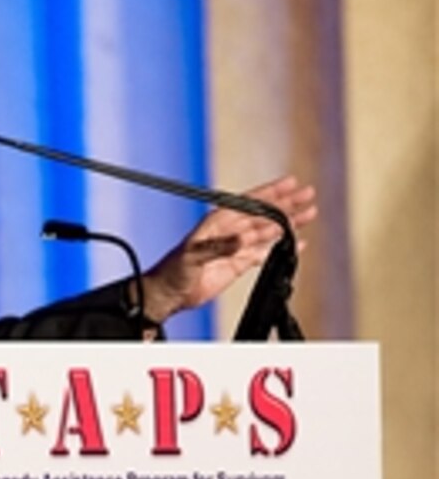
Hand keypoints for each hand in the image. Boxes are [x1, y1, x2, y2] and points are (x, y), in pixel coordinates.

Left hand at [140, 176, 316, 322]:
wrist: (169, 294)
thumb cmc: (173, 270)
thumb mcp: (192, 255)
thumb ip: (218, 247)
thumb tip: (242, 240)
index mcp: (217, 222)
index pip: (249, 202)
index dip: (270, 193)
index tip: (291, 183)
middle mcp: (229, 231)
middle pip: (263, 213)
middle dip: (286, 203)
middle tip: (308, 194)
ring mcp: (235, 247)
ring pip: (267, 231)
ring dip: (288, 223)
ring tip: (309, 213)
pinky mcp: (238, 264)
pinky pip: (264, 253)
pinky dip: (280, 247)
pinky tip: (297, 243)